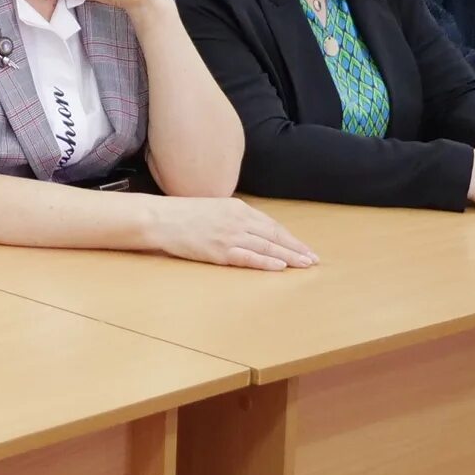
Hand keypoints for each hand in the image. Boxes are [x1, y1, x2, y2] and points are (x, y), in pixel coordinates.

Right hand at [149, 196, 319, 270]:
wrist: (161, 219)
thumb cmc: (184, 215)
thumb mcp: (214, 208)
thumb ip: (234, 218)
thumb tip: (251, 230)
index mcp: (238, 207)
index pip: (271, 225)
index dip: (290, 237)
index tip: (303, 247)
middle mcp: (238, 220)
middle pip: (274, 235)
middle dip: (296, 248)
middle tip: (313, 259)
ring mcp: (230, 235)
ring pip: (267, 247)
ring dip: (289, 256)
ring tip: (305, 264)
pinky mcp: (220, 251)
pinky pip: (249, 257)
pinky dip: (266, 262)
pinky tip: (280, 266)